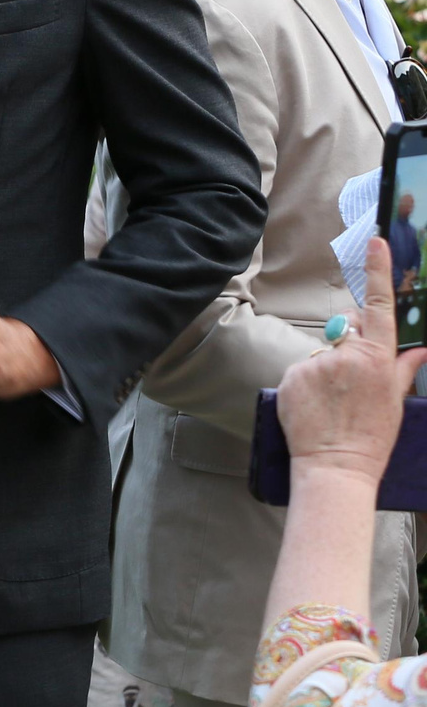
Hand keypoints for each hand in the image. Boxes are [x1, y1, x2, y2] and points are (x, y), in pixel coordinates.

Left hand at [280, 237, 426, 484]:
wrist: (336, 464)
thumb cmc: (371, 435)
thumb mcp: (397, 401)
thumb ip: (404, 368)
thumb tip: (421, 349)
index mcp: (378, 358)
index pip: (379, 306)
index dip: (378, 271)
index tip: (377, 241)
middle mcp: (348, 354)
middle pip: (347, 326)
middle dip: (351, 338)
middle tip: (353, 375)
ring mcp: (318, 362)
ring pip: (324, 349)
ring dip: (329, 365)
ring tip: (334, 398)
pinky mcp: (293, 372)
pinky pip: (302, 366)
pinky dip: (308, 379)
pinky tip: (316, 403)